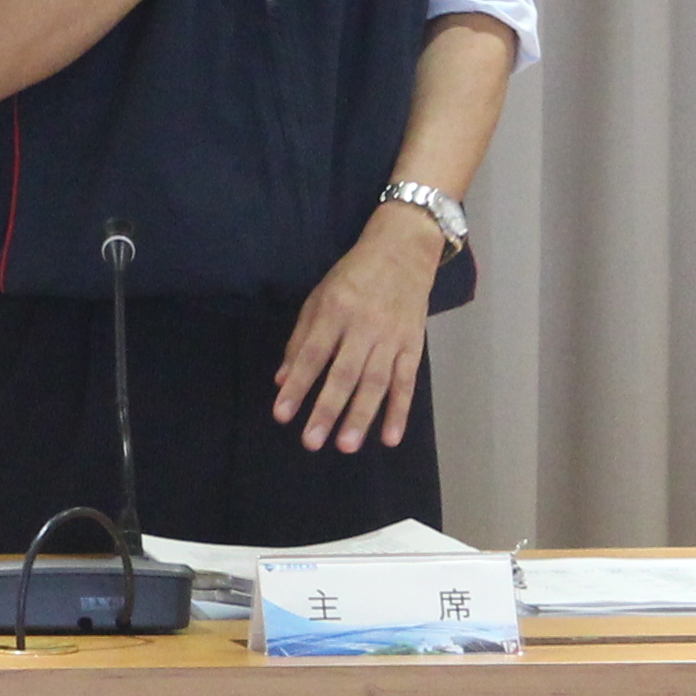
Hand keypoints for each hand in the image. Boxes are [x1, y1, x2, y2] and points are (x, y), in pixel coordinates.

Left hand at [275, 203, 449, 453]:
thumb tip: (282, 379)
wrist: (403, 249)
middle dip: (327, 410)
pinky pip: (407, 382)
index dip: (297, 385)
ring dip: (361, 416)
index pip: (313, 354)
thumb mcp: (319, 297)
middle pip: (344, 373)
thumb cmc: (354, 275)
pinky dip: (400, 411)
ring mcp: (392, 337)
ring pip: (376, 382)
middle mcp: (364, 325)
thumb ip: (300, 339)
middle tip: (311, 442)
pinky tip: (389, 437)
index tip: (282, 414)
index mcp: (335, 310)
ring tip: (346, 446)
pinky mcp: (413, 345)